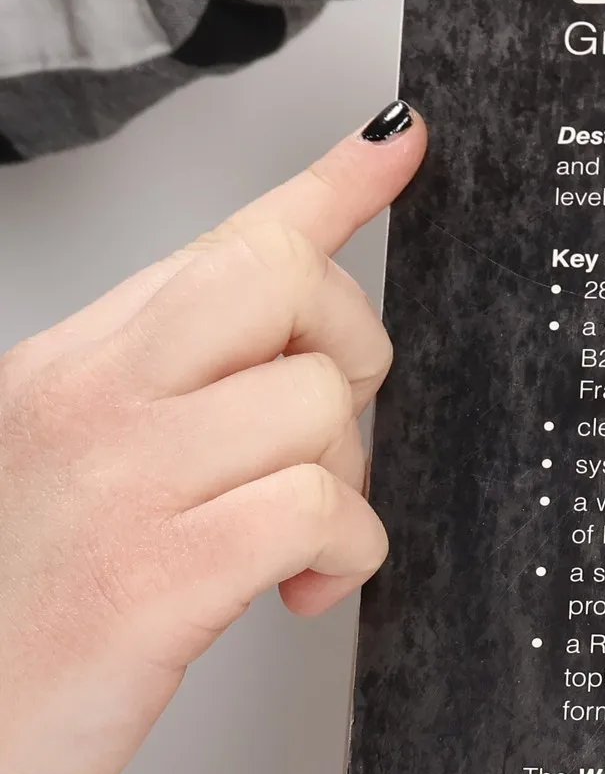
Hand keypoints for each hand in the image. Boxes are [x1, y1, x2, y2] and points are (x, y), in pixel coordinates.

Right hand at [0, 107, 426, 773]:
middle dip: (351, 345)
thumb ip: (169, 412)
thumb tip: (287, 372)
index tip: (397, 145)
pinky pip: (320, 509)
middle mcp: (89, 402)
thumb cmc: (15, 628)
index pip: (220, 244)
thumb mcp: (76, 483)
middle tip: (325, 433)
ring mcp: (121, 482)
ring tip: (290, 548)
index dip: (326, 185)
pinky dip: (342, 556)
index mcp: (70, 372)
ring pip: (320, 405)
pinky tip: (293, 593)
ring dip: (346, 484)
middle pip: (283, 282)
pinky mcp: (158, 578)